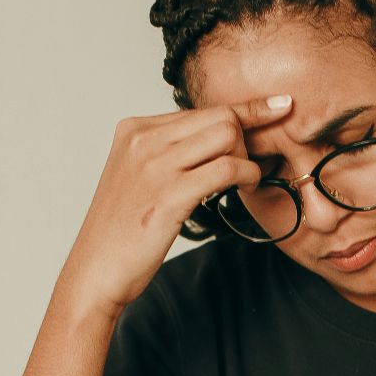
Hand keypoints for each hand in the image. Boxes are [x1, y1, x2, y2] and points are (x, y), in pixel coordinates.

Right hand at [58, 94, 291, 313]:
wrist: (95, 270)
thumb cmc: (122, 230)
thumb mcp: (137, 175)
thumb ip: (168, 151)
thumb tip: (216, 137)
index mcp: (134, 129)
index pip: (202, 108)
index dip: (245, 111)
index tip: (280, 105)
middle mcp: (143, 139)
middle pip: (220, 116)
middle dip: (247, 137)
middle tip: (249, 165)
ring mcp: (155, 165)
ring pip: (227, 134)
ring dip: (249, 156)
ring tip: (247, 179)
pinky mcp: (170, 194)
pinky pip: (227, 168)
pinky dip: (248, 174)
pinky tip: (247, 186)